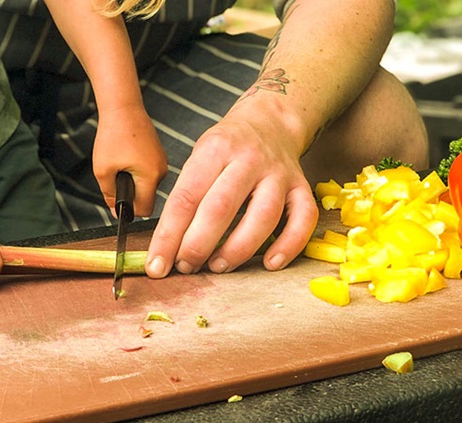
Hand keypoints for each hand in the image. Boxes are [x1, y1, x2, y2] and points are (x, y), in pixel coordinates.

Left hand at [93, 105, 166, 216]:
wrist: (123, 108)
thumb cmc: (113, 134)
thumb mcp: (103, 170)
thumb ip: (109, 195)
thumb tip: (117, 212)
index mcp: (151, 175)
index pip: (146, 209)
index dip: (130, 211)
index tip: (117, 204)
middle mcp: (162, 170)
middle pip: (147, 198)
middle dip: (130, 194)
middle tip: (114, 176)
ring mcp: (162, 162)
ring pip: (147, 185)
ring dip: (133, 182)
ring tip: (119, 163)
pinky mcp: (159, 155)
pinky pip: (149, 173)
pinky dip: (136, 172)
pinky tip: (126, 157)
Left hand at [145, 103, 318, 277]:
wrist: (270, 122)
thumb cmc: (227, 149)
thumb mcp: (198, 158)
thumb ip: (185, 198)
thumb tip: (165, 248)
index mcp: (215, 150)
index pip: (186, 198)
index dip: (169, 236)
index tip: (158, 265)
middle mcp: (248, 160)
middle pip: (221, 208)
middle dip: (198, 245)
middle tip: (185, 267)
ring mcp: (279, 174)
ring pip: (263, 216)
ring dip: (237, 250)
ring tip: (217, 267)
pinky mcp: (302, 188)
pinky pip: (303, 220)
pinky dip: (288, 246)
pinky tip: (270, 263)